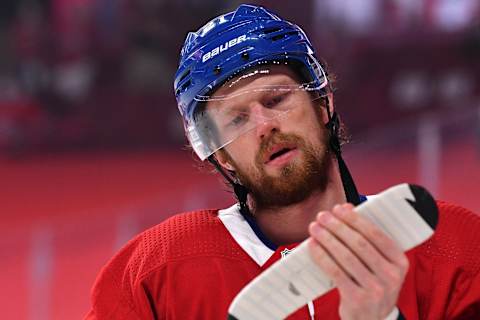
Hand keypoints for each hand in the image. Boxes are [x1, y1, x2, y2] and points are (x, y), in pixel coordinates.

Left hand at [308, 203, 408, 319]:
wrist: (373, 319)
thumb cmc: (373, 284)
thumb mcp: (379, 263)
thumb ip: (366, 237)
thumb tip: (347, 207)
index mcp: (400, 262)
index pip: (376, 234)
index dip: (354, 219)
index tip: (338, 209)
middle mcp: (391, 276)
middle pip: (359, 243)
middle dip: (337, 226)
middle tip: (322, 216)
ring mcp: (376, 289)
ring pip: (346, 256)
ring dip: (327, 239)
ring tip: (315, 228)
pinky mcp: (358, 299)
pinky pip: (335, 272)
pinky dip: (322, 256)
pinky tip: (313, 246)